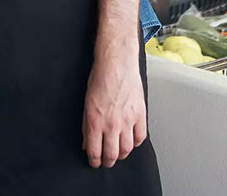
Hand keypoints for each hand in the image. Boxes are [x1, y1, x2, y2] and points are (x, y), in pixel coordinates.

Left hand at [82, 40, 146, 168]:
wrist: (116, 63)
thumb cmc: (100, 78)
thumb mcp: (86, 102)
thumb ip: (86, 125)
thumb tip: (86, 142)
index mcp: (95, 120)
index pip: (95, 151)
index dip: (94, 161)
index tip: (94, 162)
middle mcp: (111, 124)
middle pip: (112, 154)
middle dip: (108, 161)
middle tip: (106, 161)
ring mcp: (127, 121)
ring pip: (127, 149)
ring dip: (122, 154)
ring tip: (118, 153)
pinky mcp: (140, 115)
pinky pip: (140, 137)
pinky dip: (136, 142)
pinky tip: (131, 140)